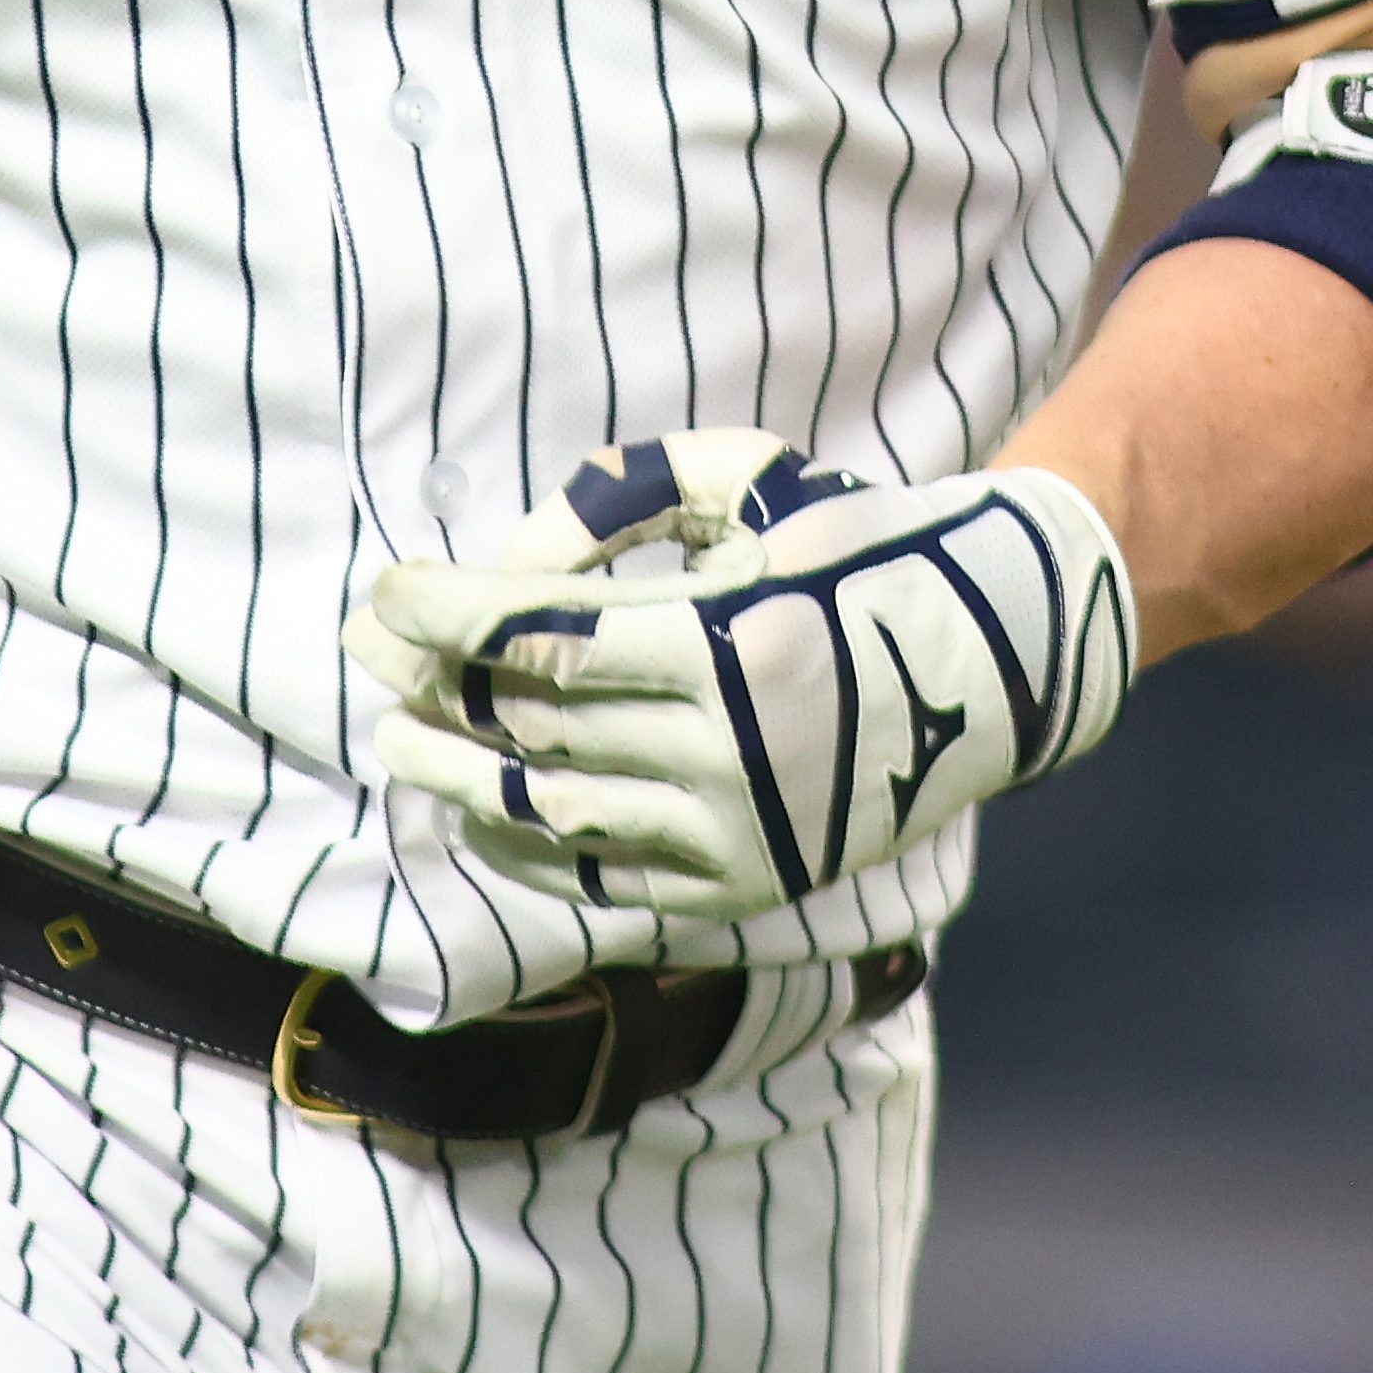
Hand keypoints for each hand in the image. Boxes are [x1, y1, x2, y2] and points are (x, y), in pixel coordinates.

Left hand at [343, 430, 1137, 920]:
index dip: (447, 616)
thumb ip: (616, 510)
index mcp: (734, 637)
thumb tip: (503, 573)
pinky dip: (527, 846)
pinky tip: (481, 809)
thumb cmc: (852, 545)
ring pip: (553, 809)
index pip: (543, 636)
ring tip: (404, 744)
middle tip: (378, 661)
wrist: (994, 657)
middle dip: (438, 688)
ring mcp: (739, 831)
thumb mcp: (746, 485)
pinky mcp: (743, 887)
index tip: (385, 595)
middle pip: (534, 724)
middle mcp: (734, 748)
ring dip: (459, 777)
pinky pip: (601, 879)